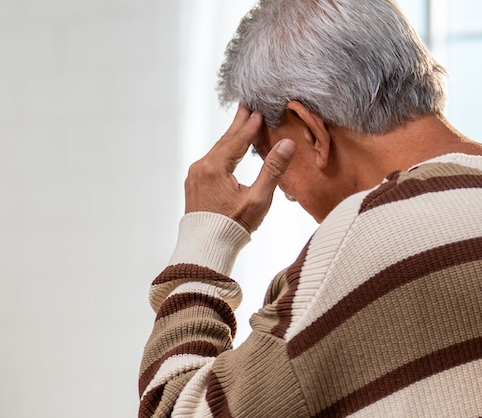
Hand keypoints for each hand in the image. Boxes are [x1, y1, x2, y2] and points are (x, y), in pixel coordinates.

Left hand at [185, 105, 295, 231]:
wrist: (206, 249)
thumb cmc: (233, 227)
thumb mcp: (258, 198)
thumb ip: (273, 169)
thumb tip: (287, 144)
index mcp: (214, 167)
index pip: (237, 140)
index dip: (251, 125)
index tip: (260, 110)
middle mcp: (201, 167)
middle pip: (225, 141)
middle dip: (239, 124)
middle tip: (247, 105)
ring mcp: (195, 176)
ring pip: (217, 151)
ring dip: (231, 137)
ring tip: (241, 123)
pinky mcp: (194, 185)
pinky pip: (211, 161)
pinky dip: (223, 151)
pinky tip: (228, 148)